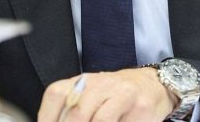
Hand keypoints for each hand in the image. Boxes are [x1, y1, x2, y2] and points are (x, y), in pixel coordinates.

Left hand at [38, 67, 176, 121]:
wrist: (152, 85)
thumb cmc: (115, 97)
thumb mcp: (90, 97)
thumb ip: (72, 111)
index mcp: (83, 81)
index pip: (56, 94)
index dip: (47, 118)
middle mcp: (101, 83)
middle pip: (77, 112)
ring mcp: (122, 94)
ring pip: (100, 120)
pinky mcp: (140, 107)